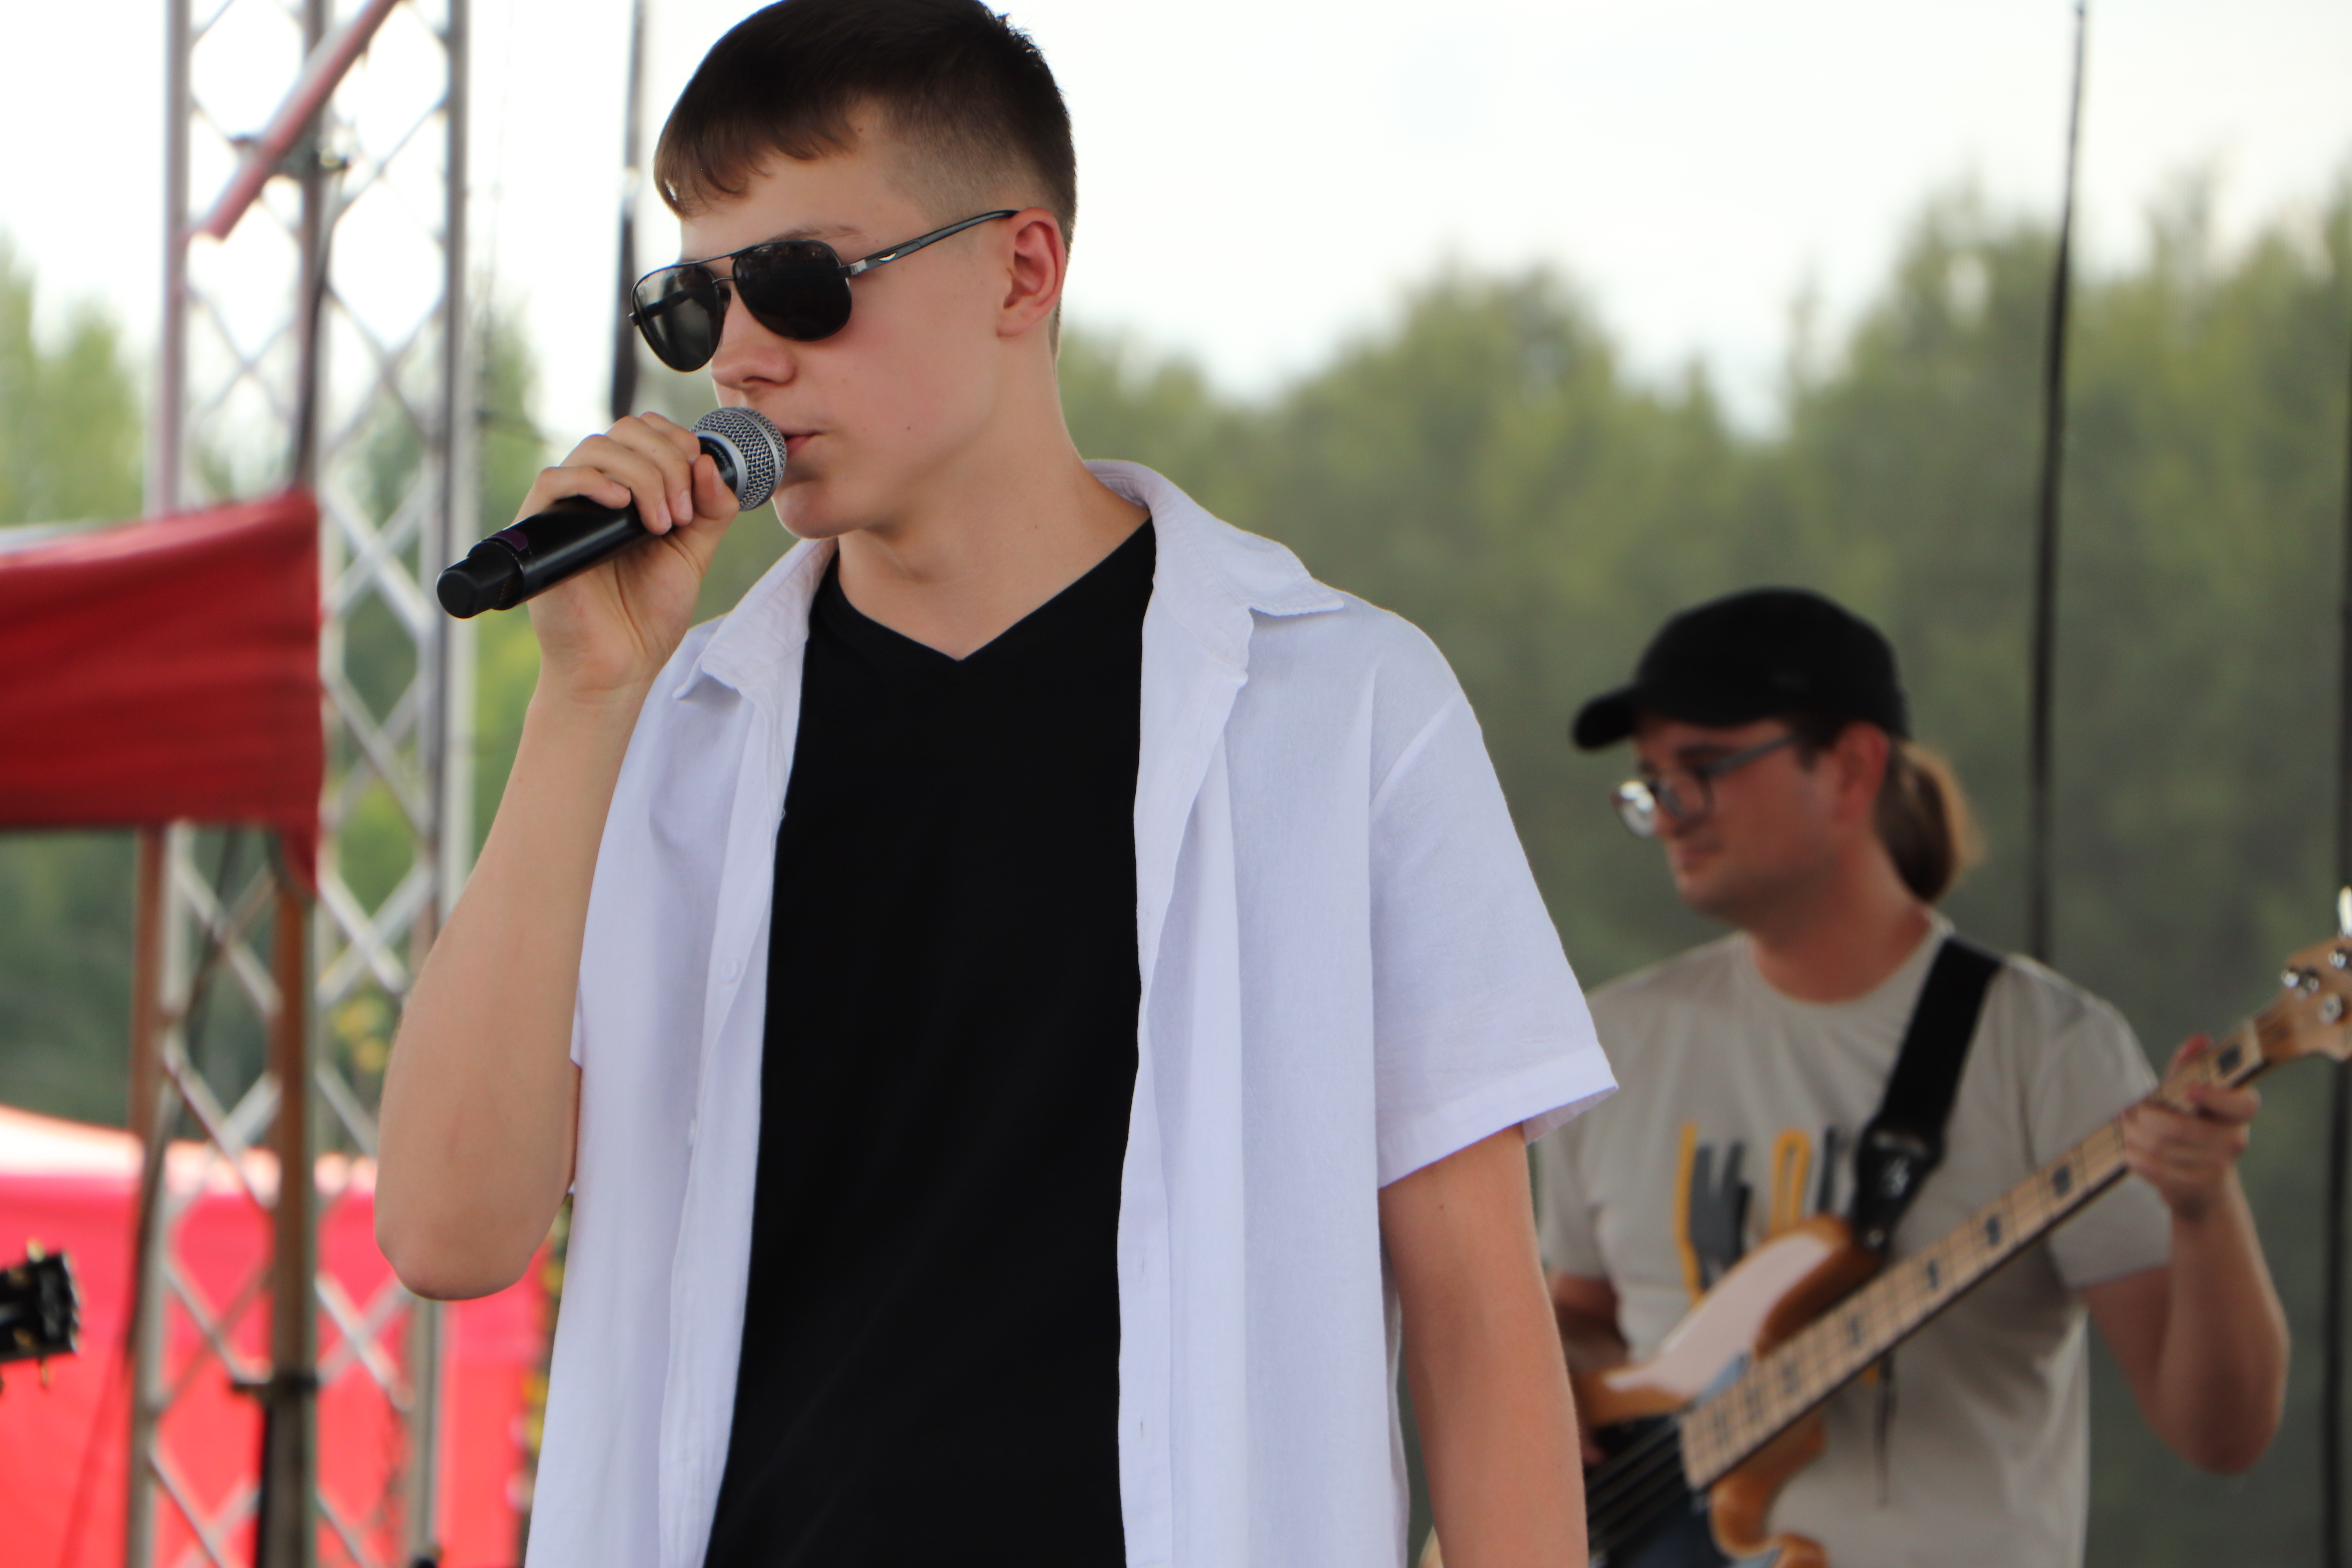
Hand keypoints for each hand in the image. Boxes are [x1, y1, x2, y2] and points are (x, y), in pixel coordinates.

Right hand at [518, 411, 742, 701]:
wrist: (618, 664)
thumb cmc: (649, 613)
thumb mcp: (693, 553)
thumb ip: (711, 510)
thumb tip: (710, 462)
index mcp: (632, 490)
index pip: (646, 432)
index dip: (677, 440)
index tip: (700, 479)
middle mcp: (598, 491)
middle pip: (625, 431)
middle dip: (666, 461)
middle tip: (682, 513)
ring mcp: (569, 507)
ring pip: (596, 448)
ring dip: (642, 475)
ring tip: (661, 524)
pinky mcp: (542, 529)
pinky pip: (554, 479)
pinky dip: (593, 481)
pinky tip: (622, 505)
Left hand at [2119, 1034, 2258, 1223]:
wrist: (2201, 1185)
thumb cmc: (2192, 1127)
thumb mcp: (2190, 1096)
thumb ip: (2190, 1068)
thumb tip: (2199, 1039)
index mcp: (2239, 1113)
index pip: (2242, 1104)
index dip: (2216, 1097)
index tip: (2189, 1090)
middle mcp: (2235, 1140)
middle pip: (2181, 1127)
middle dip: (2145, 1117)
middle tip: (2129, 1111)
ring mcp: (2217, 1166)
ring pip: (2162, 1147)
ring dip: (2134, 1134)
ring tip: (2126, 1127)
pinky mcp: (2195, 1186)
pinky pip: (2156, 1169)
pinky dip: (2135, 1156)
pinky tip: (2129, 1149)